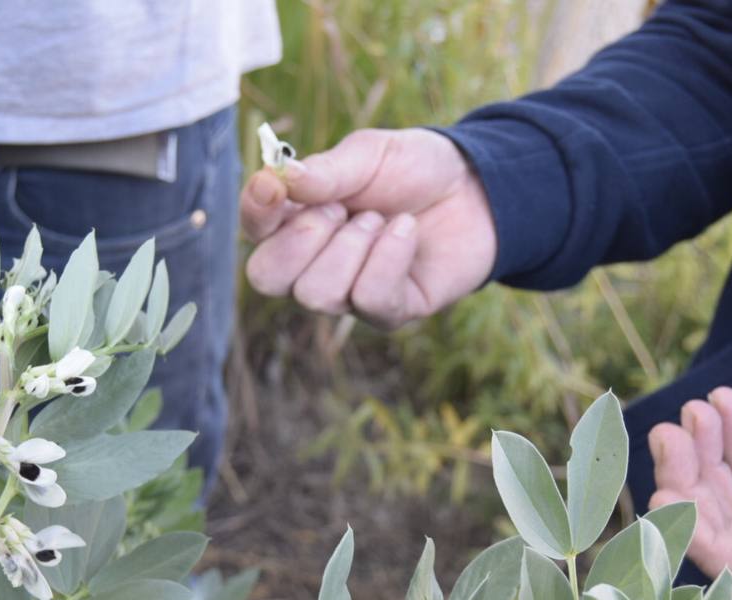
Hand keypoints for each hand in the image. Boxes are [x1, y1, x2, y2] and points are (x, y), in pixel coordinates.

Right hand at [239, 128, 496, 328]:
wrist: (478, 189)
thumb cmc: (415, 170)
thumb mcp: (369, 154)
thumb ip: (326, 170)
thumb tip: (282, 180)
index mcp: (297, 219)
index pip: (253, 230)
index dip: (255, 212)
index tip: (273, 186)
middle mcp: (313, 264)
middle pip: (267, 278)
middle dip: (301, 240)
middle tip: (340, 210)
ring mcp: (348, 294)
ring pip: (315, 294)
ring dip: (351, 247)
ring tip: (381, 219)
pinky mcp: (388, 313)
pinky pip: (368, 298)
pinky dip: (388, 257)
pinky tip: (405, 232)